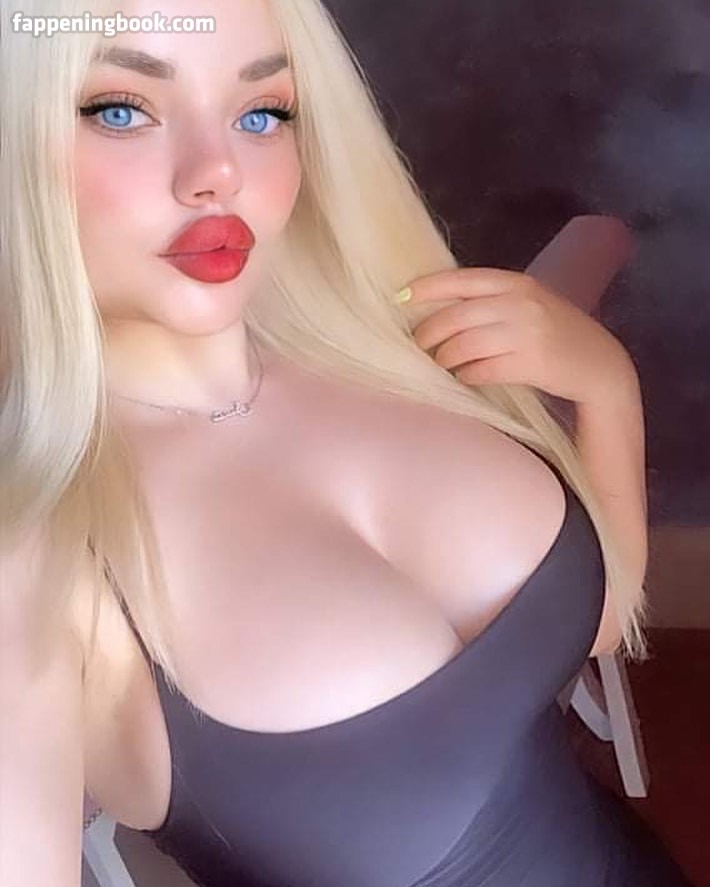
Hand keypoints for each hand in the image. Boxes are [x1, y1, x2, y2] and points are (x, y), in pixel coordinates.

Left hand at [402, 267, 637, 404]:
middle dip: (428, 334)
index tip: (400, 298)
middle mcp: (519, 304)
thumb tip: (439, 310)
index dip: (426, 289)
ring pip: (463, 346)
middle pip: (455, 318)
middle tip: (419, 345)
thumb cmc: (556, 332)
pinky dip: (465, 376)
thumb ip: (491, 301)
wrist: (599, 363)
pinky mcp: (529, 364)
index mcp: (515, 283)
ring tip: (440, 364)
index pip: (460, 280)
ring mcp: (526, 334)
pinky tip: (464, 377)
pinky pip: (480, 370)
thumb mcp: (529, 303)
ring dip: (444, 359)